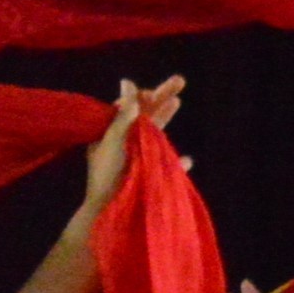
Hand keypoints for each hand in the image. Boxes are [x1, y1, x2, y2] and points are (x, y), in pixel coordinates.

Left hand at [78, 76, 185, 222]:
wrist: (108, 212)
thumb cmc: (106, 176)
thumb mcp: (114, 140)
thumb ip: (124, 114)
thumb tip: (128, 82)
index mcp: (113, 133)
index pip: (129, 107)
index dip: (142, 97)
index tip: (151, 93)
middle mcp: (125, 143)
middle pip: (147, 116)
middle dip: (162, 98)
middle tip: (180, 80)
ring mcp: (138, 159)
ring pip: (156, 134)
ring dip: (166, 117)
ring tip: (178, 101)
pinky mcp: (149, 177)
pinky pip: (166, 166)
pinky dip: (177, 164)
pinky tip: (187, 161)